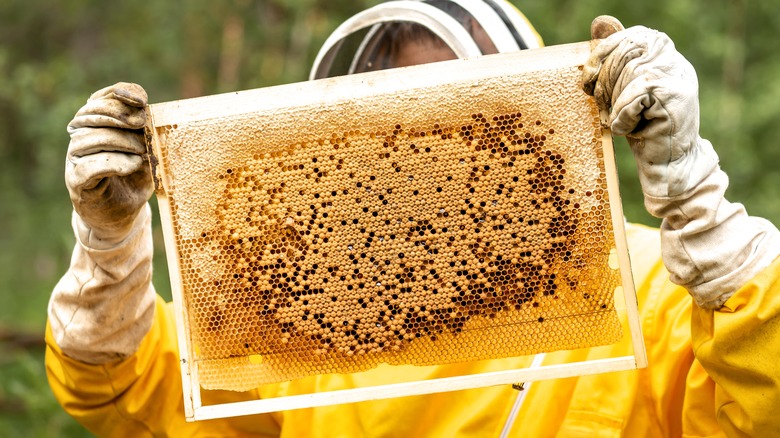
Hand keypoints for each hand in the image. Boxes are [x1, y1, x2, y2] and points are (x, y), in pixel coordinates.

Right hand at [65, 82, 153, 239]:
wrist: (121, 217)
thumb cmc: (133, 181)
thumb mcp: (146, 154)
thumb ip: (147, 135)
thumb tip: (154, 117)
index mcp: (95, 125)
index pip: (100, 99)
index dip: (119, 94)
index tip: (142, 101)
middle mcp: (80, 137)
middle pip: (91, 114)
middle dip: (119, 115)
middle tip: (142, 124)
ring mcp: (75, 159)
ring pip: (89, 139)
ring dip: (119, 140)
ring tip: (142, 150)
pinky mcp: (76, 182)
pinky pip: (88, 166)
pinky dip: (112, 163)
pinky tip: (132, 164)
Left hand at [581, 17, 717, 198]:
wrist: (668, 167)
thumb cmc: (643, 131)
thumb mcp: (622, 91)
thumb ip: (615, 59)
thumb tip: (600, 23)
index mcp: (664, 58)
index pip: (633, 36)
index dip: (605, 51)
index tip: (588, 75)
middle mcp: (675, 63)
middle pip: (628, 52)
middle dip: (605, 80)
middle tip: (601, 106)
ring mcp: (679, 79)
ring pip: (631, 73)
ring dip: (615, 102)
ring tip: (618, 121)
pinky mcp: (676, 97)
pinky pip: (636, 94)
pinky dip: (624, 115)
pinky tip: (628, 129)